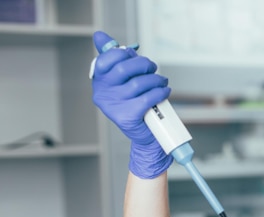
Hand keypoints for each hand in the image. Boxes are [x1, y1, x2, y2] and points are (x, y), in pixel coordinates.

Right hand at [91, 31, 172, 177]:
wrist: (145, 135)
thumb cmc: (135, 102)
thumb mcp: (123, 79)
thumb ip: (113, 57)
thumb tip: (99, 35)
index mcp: (99, 81)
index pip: (106, 58)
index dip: (124, 54)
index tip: (135, 58)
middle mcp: (103, 94)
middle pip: (124, 68)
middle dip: (144, 65)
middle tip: (153, 69)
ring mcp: (114, 107)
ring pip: (139, 83)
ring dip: (156, 80)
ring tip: (161, 82)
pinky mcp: (127, 117)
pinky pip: (148, 98)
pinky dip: (160, 92)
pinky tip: (164, 92)